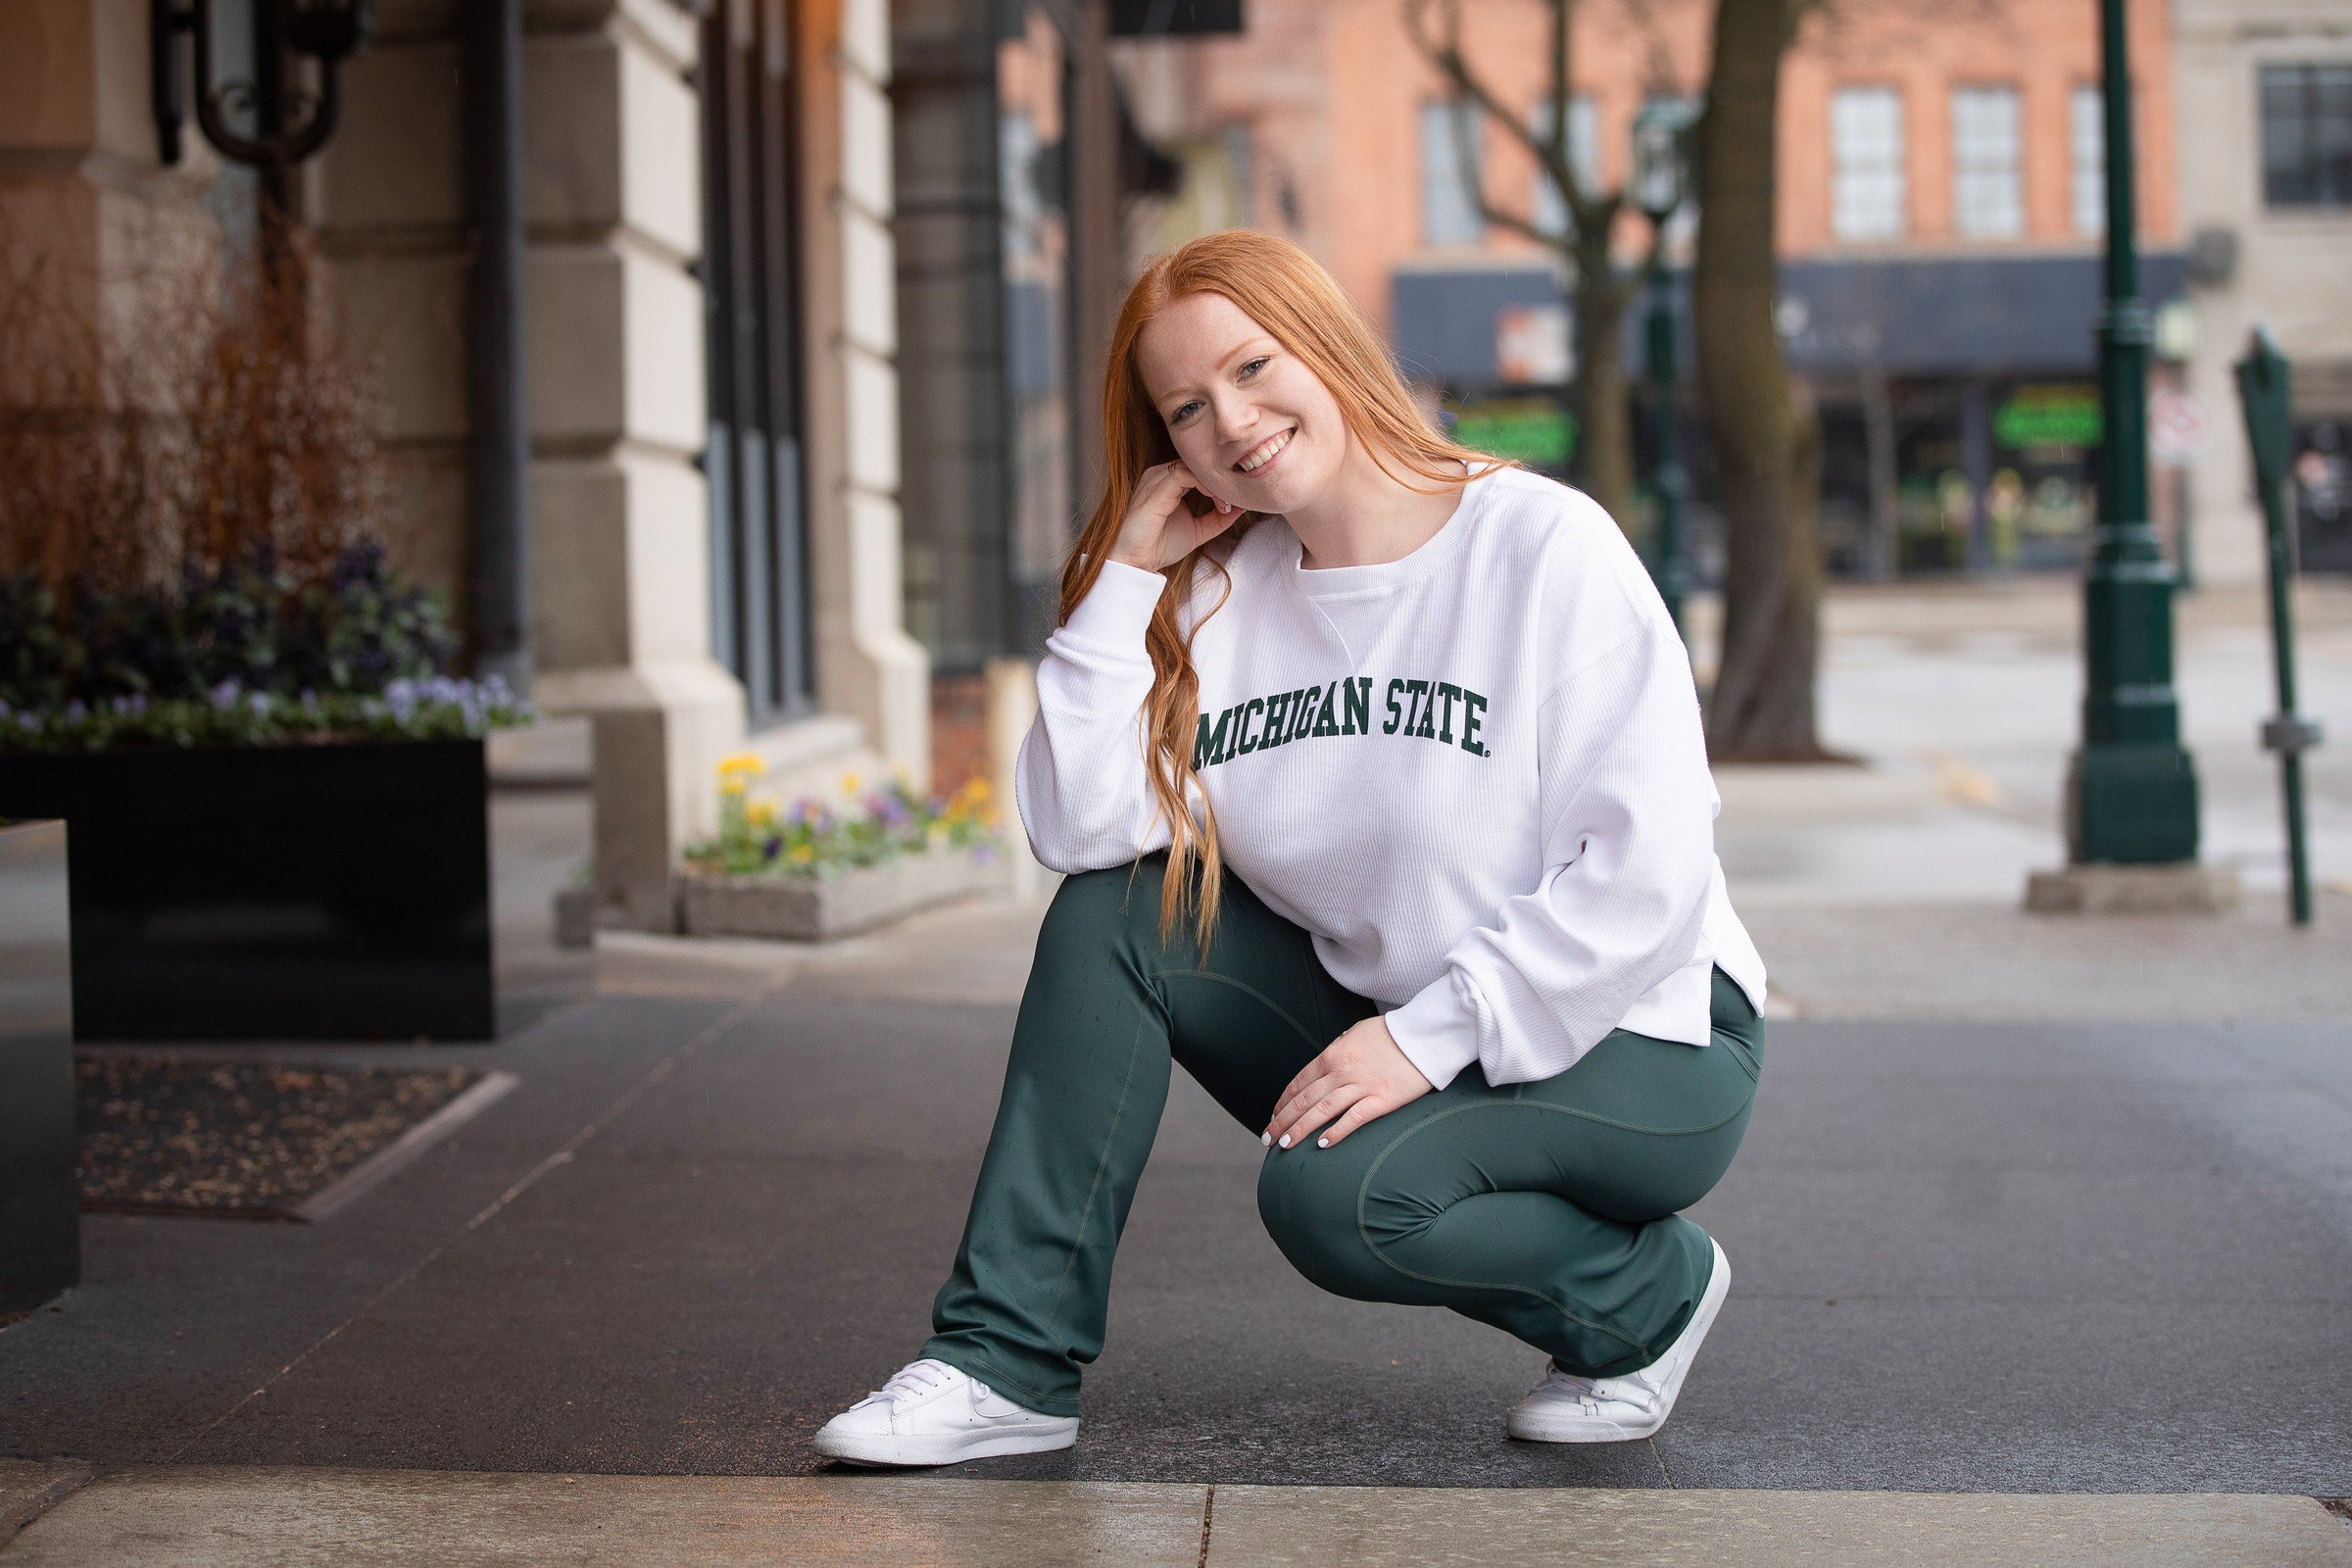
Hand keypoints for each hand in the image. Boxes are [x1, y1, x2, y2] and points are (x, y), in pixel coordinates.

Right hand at [1108, 460, 1243, 571]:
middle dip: (1218, 480)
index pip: (1198, 468)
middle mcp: (1159, 475)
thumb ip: (1217, 519)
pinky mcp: (1154, 490)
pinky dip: (1203, 484)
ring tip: (1225, 503)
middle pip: (1196, 463)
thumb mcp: (1198, 530)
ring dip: (1214, 482)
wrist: (1136, 562)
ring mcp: (1155, 480)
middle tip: (1233, 500)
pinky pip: (1183, 475)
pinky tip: (1214, 499)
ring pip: (1191, 465)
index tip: (1233, 502)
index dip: (1218, 481)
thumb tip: (1241, 507)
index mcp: (1167, 481)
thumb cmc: (1159, 545)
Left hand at [1262, 1015, 1434, 1150]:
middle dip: (1282, 1121)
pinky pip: (1354, 1118)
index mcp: (1333, 1054)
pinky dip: (1336, 1131)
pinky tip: (1322, 1145)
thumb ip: (1339, 1047)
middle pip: (1304, 1099)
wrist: (1424, 1034)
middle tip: (1267, 1138)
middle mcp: (1342, 1070)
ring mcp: (1361, 1085)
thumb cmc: (1392, 1033)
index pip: (1299, 1082)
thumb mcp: (1357, 1032)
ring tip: (1285, 1145)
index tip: (1274, 1116)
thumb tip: (1327, 1058)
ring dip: (1300, 1129)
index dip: (1283, 1101)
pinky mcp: (1382, 1099)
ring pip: (1322, 1111)